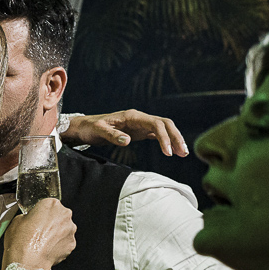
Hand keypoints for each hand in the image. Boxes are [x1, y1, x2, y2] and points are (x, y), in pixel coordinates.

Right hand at [3, 198, 75, 269]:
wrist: (27, 262)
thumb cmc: (21, 241)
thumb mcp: (17, 220)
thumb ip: (28, 216)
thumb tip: (30, 220)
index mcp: (51, 204)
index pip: (48, 204)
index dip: (40, 212)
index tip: (36, 219)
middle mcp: (64, 214)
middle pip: (58, 215)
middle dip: (51, 222)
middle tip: (38, 232)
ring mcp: (70, 230)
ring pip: (63, 229)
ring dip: (55, 234)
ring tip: (42, 243)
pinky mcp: (71, 244)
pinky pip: (65, 242)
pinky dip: (58, 245)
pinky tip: (47, 250)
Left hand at [64, 110, 187, 156]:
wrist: (84, 127)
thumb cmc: (90, 128)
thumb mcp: (98, 131)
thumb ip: (112, 135)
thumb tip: (127, 141)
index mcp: (132, 116)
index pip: (155, 124)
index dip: (164, 137)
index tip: (167, 152)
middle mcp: (139, 118)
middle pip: (165, 124)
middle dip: (176, 137)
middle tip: (183, 152)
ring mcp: (140, 124)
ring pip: (163, 129)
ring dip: (174, 139)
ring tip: (182, 153)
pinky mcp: (138, 131)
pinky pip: (156, 134)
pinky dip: (165, 141)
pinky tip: (171, 150)